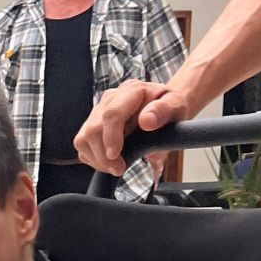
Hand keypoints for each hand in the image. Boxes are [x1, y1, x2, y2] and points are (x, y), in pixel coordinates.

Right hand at [74, 80, 190, 175]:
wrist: (163, 107)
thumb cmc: (170, 107)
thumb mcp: (176, 106)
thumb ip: (164, 111)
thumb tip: (146, 121)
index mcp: (131, 91)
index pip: (112, 114)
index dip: (110, 137)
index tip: (115, 156)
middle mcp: (110, 99)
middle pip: (93, 129)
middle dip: (102, 155)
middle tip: (119, 169)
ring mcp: (98, 112)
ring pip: (83, 138)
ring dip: (96, 158)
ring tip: (115, 168)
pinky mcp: (92, 125)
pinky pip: (83, 145)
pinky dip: (93, 158)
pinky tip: (110, 162)